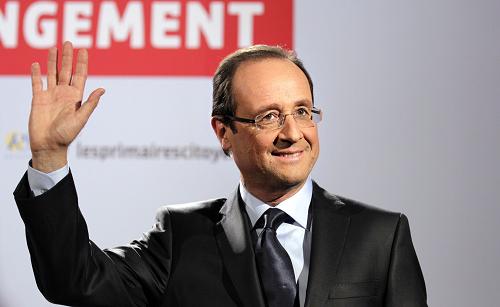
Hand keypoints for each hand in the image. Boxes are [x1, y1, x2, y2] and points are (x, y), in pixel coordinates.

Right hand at [29, 41, 104, 172]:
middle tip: (68, 42)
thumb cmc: (67, 135)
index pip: (80, 76)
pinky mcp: (38, 99)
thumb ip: (90, 103)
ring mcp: (51, 96)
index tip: (83, 50)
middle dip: (67, 57)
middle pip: (66, 71)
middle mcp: (64, 94)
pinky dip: (36, 74)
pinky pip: (36, 83)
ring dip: (53, 61)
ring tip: (54, 48)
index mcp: (76, 97)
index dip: (81, 63)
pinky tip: (36, 64)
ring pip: (52, 74)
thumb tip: (103, 90)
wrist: (49, 145)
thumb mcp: (81, 119)